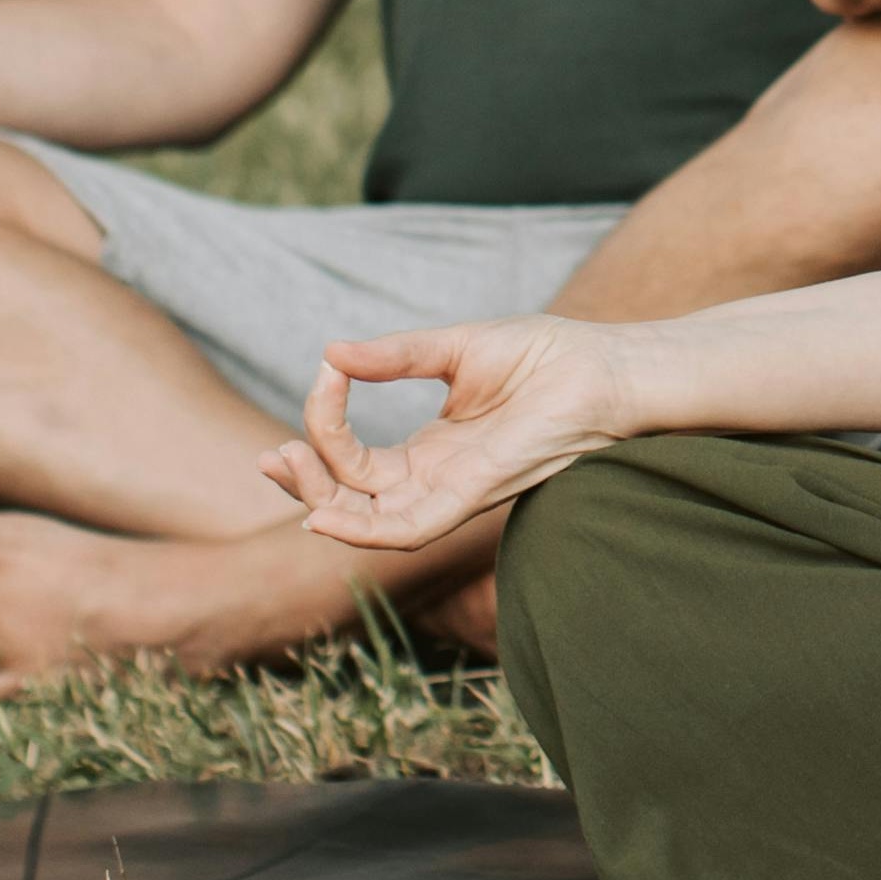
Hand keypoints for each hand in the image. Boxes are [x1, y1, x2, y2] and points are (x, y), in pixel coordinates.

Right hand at [255, 316, 634, 554]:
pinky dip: (361, 528)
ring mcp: (452, 493)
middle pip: (350, 502)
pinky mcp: (473, 497)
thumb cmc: (547, 357)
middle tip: (274, 455)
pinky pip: (408, 531)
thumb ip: (395, 357)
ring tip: (287, 462)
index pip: (353, 460)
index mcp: (430, 451)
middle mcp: (435, 481)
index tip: (325, 371)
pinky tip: (323, 513)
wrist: (606, 369)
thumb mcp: (455, 348)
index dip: (324, 424)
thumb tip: (331, 352)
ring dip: (319, 502)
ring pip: (368, 522)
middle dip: (303, 483)